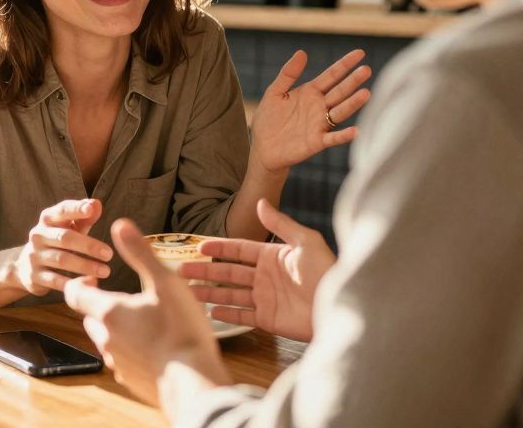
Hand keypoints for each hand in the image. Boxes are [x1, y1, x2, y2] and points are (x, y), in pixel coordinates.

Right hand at [12, 199, 112, 296]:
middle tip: (109, 254)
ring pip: (61, 259)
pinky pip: (54, 280)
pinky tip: (89, 284)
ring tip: (105, 271)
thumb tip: (96, 204)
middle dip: (88, 245)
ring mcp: (34, 256)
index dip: (76, 209)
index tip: (91, 209)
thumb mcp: (69, 227)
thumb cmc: (56, 241)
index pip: (62, 210)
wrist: (25, 266)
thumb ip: (84, 217)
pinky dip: (72, 282)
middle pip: (64, 237)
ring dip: (85, 265)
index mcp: (47, 219)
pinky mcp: (33, 276)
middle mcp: (37, 235)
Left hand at [65, 218, 229, 406]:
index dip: (80, 282)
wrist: (193, 383)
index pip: (74, 294)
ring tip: (143, 321)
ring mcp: (117, 363)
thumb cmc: (181, 330)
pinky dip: (130, 351)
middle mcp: (106, 339)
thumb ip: (140, 253)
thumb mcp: (165, 283)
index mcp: (109, 312)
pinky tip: (153, 347)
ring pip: (105, 340)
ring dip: (116, 329)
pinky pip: (121, 361)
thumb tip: (120, 224)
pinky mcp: (130, 380)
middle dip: (100, 305)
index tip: (96, 277)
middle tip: (123, 298)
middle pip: (89, 317)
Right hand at [183, 199, 335, 341]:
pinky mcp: (268, 319)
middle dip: (205, 270)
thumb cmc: (327, 272)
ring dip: (209, 292)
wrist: (339, 307)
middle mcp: (265, 277)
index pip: (239, 250)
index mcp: (272, 256)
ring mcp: (265, 298)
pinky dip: (226, 313)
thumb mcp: (306, 242)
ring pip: (230, 293)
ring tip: (188, 291)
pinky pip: (242, 315)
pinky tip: (210, 311)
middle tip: (182, 270)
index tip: (199, 246)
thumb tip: (260, 202)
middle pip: (228, 272)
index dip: (219, 248)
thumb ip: (281, 223)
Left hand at [249, 49, 371, 173]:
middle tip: (366, 70)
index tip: (360, 53)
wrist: (263, 148)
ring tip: (365, 93)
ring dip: (353, 104)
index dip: (344, 65)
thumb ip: (288, 74)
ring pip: (340, 111)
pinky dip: (344, 135)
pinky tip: (354, 131)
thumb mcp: (275, 92)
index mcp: (310, 92)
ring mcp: (320, 124)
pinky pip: (333, 138)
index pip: (331, 76)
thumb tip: (301, 52)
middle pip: (340, 91)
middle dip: (353, 81)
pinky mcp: (317, 142)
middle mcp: (319, 107)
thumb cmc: (269, 119)